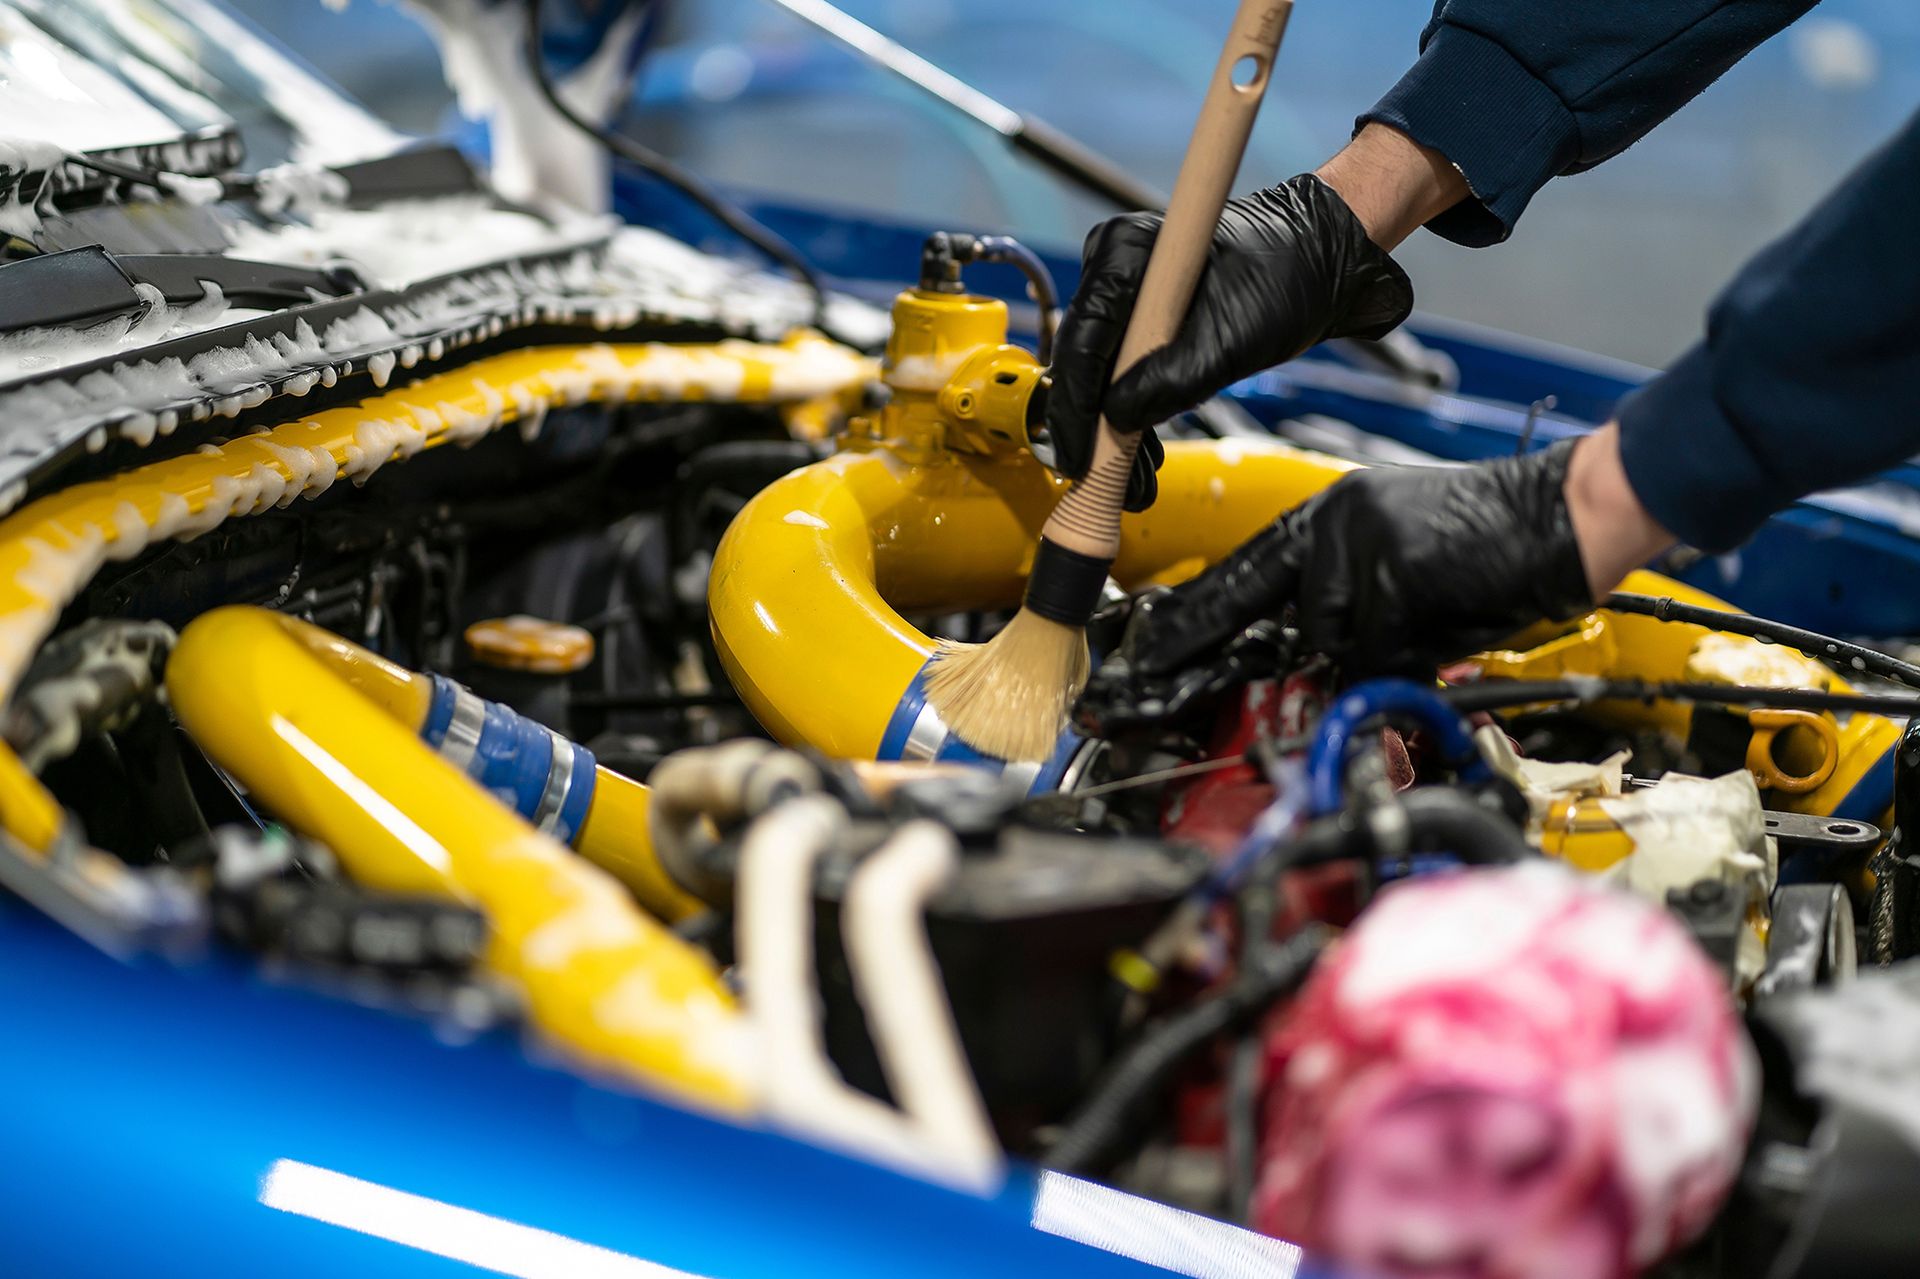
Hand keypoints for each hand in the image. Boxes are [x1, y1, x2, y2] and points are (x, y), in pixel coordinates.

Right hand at [1046, 173, 1413, 510]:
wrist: (1322, 260)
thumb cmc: (1286, 278)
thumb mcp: (1231, 340)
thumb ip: (1172, 381)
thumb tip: (1119, 421)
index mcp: (1123, 253)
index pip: (1081, 340)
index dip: (1074, 407)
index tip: (1075, 458)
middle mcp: (1114, 268)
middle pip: (1083, 361)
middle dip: (1094, 427)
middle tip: (1101, 482)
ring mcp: (1127, 294)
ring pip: (1102, 375)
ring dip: (1115, 431)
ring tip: (1133, 485)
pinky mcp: (1144, 318)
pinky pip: (1124, 372)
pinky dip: (1134, 414)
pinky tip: (1144, 458)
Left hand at [1122, 439, 1607, 679]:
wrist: (1562, 517)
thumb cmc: (1488, 549)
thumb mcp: (1397, 561)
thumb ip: (1341, 599)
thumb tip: (1302, 654)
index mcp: (1331, 513)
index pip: (1245, 566)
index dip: (1197, 610)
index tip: (1150, 643)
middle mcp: (1335, 518)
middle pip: (1259, 600)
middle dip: (1209, 639)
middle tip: (1153, 671)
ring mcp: (1362, 542)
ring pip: (1329, 641)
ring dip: (1374, 653)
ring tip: (1430, 618)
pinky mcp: (1395, 571)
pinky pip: (1375, 650)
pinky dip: (1408, 656)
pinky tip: (1447, 620)